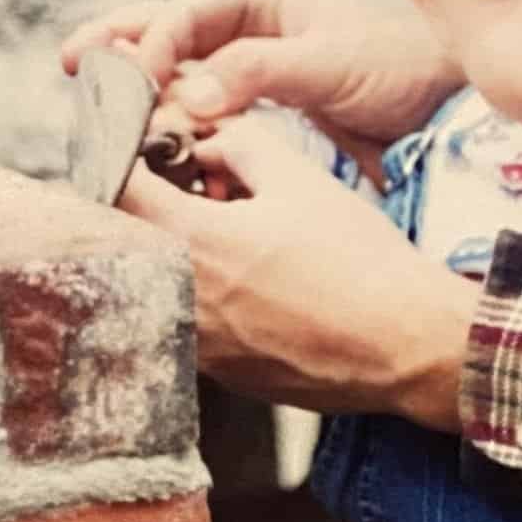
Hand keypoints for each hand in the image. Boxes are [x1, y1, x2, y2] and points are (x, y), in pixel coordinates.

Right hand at [62, 0, 459, 157]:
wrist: (442, 110)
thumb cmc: (398, 71)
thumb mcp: (329, 66)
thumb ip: (259, 74)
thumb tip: (190, 93)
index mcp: (266, 0)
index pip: (190, 14)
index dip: (154, 43)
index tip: (131, 79)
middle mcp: (252, 26)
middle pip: (171, 27)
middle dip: (121, 41)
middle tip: (73, 61)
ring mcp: (252, 63)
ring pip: (180, 65)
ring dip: (138, 77)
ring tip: (91, 91)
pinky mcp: (259, 103)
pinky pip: (201, 100)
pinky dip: (170, 111)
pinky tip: (146, 130)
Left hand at [119, 112, 474, 423]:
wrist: (403, 343)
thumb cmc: (358, 260)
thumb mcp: (300, 178)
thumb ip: (239, 146)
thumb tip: (209, 146)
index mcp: (193, 242)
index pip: (117, 191)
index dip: (125, 162)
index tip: (147, 153)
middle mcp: (180, 300)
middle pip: (129, 243)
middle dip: (152, 209)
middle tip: (192, 190)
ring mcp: (196, 346)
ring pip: (158, 287)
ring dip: (177, 255)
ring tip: (231, 238)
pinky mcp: (221, 375)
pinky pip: (189, 322)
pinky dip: (203, 296)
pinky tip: (252, 283)